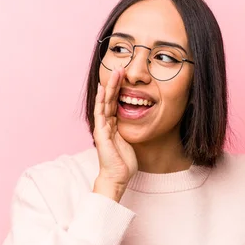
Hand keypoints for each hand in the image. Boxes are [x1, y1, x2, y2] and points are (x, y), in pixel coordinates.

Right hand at [92, 66, 137, 201]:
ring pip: (105, 102)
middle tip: (120, 67)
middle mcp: (106, 124)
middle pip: (109, 99)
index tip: (125, 76)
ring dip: (109, 87)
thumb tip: (143, 122)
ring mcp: (102, 128)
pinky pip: (101, 114)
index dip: (120, 89)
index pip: (115, 102)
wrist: (117, 177)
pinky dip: (101, 101)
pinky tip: (102, 89)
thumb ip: (132, 130)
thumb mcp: (131, 141)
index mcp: (114, 125)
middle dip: (115, 83)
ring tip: (114, 72)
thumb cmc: (124, 163)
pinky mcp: (101, 133)